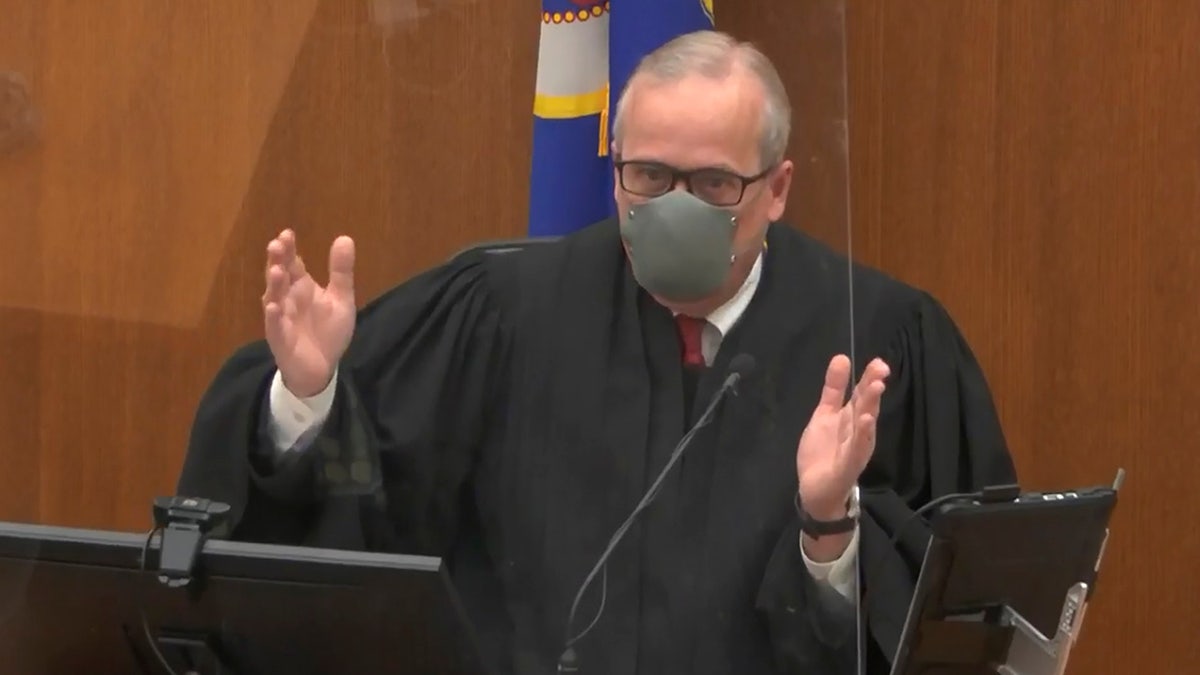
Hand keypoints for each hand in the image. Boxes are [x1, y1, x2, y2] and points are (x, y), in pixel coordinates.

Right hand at [262, 229, 356, 397]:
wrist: (323, 368)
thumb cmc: (327, 331)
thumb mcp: (341, 299)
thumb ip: (341, 272)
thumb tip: (344, 238)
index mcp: (301, 286)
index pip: (293, 263)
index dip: (289, 249)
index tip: (287, 233)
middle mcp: (288, 298)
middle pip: (280, 276)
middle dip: (277, 261)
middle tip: (276, 244)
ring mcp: (282, 318)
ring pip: (274, 298)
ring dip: (274, 285)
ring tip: (276, 270)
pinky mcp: (281, 339)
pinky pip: (276, 326)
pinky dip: (274, 317)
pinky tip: (274, 307)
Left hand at [796, 355, 889, 518]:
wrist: (816, 490)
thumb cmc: (824, 451)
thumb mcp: (824, 415)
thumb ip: (833, 389)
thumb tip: (841, 357)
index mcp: (852, 418)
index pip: (862, 395)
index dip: (869, 378)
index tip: (878, 362)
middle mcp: (858, 431)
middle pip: (867, 406)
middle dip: (873, 387)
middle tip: (881, 368)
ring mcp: (855, 448)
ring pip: (865, 424)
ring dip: (871, 406)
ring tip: (875, 388)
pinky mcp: (848, 464)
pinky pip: (857, 448)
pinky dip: (862, 435)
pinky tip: (867, 421)